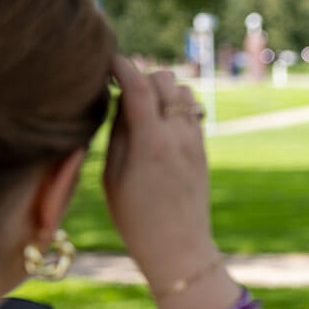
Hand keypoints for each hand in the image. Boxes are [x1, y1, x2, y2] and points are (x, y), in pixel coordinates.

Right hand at [104, 56, 218, 291]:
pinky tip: (159, 121)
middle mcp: (178, 137)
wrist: (179, 247)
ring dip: (162, 90)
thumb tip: (121, 97)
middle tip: (121, 91)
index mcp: (151, 143)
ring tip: (142, 108)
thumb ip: (118, 132)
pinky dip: (175, 105)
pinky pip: (192, 110)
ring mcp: (195, 141)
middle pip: (165, 79)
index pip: (139, 86)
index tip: (106, 61)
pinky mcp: (203, 149)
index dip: (121, 66)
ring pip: (183, 91)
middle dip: (142, 76)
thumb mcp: (113, 175)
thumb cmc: (135, 217)